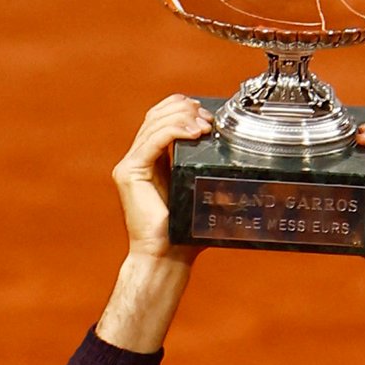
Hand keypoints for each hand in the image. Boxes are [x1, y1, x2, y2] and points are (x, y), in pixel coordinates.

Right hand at [111, 94, 213, 262]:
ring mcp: (130, 164)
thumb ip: (208, 171)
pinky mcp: (129, 173)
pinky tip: (194, 133)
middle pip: (156, 115)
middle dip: (184, 108)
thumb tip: (235, 153)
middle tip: (209, 118)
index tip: (209, 115)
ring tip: (206, 125)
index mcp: (152, 160)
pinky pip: (153, 141)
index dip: (183, 108)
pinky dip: (174, 131)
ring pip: (154, 123)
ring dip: (183, 117)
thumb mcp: (202, 193)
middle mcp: (138, 158)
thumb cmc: (184, 233)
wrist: (167, 256)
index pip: (161, 118)